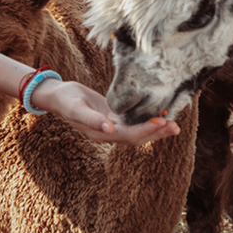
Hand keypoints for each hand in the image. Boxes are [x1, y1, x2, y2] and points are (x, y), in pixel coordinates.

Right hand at [31, 78, 179, 144]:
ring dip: (155, 128)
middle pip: (137, 136)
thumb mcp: (76, 108)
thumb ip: (92, 120)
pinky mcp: (113, 116)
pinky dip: (146, 118)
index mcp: (101, 134)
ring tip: (173, 123)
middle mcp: (109, 133)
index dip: (145, 130)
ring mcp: (111, 125)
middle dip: (156, 132)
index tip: (161, 122)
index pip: (128, 135)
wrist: (57, 95)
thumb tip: (110, 130)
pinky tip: (157, 112)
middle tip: (175, 126)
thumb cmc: (65, 101)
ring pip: (138, 130)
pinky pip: (133, 120)